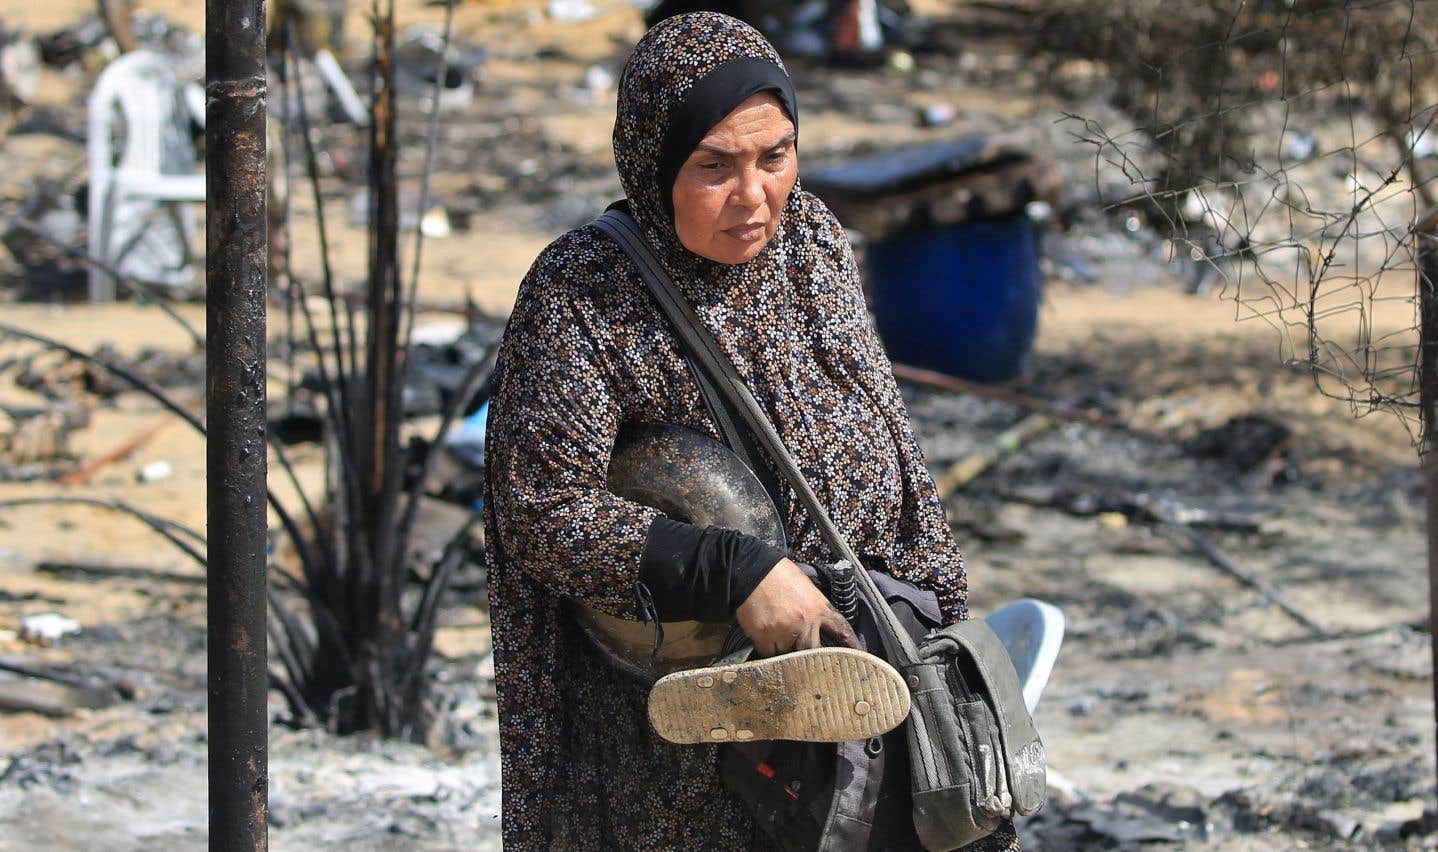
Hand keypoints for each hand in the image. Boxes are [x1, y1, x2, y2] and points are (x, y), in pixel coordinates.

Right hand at [735, 558, 858, 656]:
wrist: (750, 569)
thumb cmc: (776, 574)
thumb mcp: (805, 587)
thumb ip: (814, 608)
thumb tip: (817, 625)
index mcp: (819, 607)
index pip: (841, 629)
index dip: (852, 645)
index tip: (859, 655)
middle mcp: (806, 622)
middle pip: (814, 651)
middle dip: (809, 653)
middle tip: (804, 654)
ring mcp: (785, 631)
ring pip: (789, 654)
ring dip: (784, 647)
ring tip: (776, 631)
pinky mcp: (765, 637)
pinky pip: (769, 653)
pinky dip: (768, 647)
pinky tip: (763, 633)